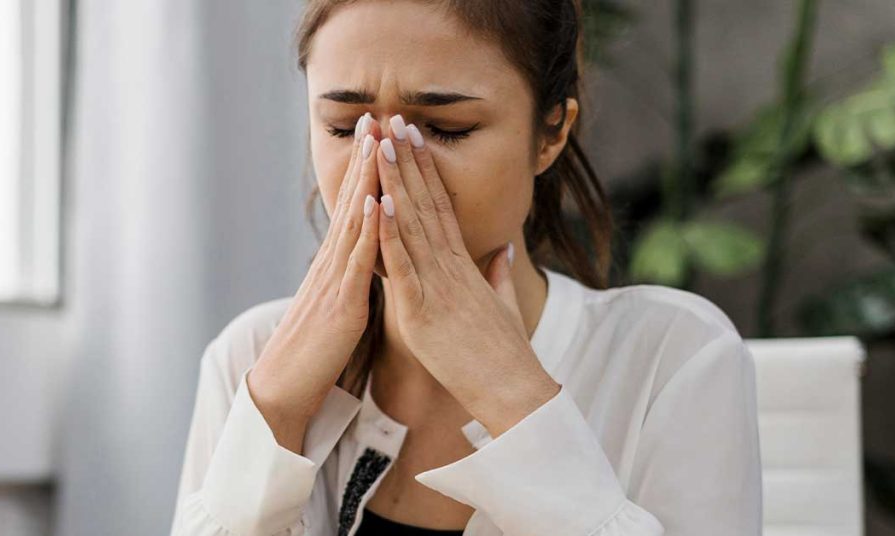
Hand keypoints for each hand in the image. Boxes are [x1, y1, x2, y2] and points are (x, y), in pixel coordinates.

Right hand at [249, 112, 382, 439]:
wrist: (287, 389)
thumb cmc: (318, 353)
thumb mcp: (343, 307)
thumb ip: (356, 280)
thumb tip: (372, 261)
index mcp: (337, 266)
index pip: (355, 208)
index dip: (367, 171)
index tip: (379, 135)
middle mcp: (333, 264)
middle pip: (351, 202)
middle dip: (365, 159)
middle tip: (376, 116)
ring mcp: (335, 281)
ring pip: (354, 221)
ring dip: (366, 180)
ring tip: (376, 142)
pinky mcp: (342, 305)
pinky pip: (357, 262)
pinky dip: (368, 230)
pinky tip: (376, 202)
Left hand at [373, 115, 560, 437]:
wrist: (514, 390)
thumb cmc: (507, 355)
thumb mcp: (504, 307)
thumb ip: (500, 275)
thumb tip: (504, 249)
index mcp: (464, 267)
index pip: (442, 208)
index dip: (426, 171)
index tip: (413, 139)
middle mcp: (450, 268)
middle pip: (426, 204)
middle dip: (407, 161)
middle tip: (392, 120)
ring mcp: (437, 287)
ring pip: (413, 225)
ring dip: (394, 183)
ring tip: (381, 145)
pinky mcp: (422, 311)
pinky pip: (405, 266)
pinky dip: (391, 234)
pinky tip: (380, 204)